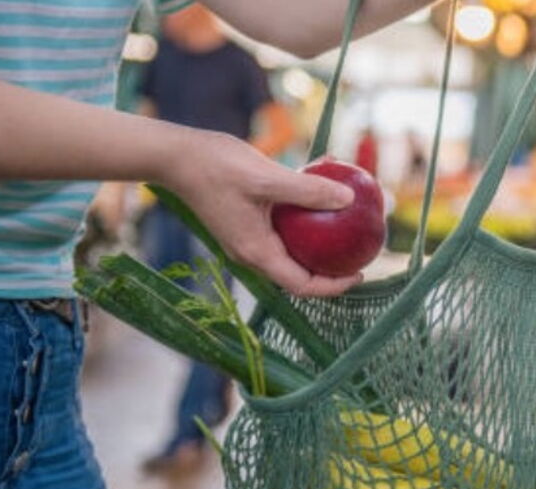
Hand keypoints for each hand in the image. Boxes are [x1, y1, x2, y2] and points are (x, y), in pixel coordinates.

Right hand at [161, 130, 361, 296]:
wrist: (175, 156)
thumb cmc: (216, 167)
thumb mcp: (267, 178)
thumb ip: (308, 191)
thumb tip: (348, 199)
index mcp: (257, 252)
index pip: (302, 285)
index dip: (334, 286)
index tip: (359, 274)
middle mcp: (252, 252)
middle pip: (299, 272)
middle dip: (331, 266)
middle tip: (358, 251)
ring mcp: (247, 237)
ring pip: (292, 248)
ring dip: (318, 238)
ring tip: (345, 221)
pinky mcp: (245, 220)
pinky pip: (282, 227)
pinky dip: (302, 214)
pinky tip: (320, 184)